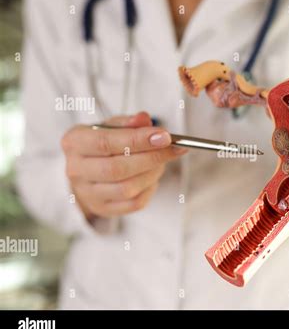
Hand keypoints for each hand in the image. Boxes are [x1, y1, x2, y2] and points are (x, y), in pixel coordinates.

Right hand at [61, 111, 187, 220]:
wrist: (88, 170)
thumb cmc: (103, 144)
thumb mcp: (112, 126)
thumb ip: (129, 122)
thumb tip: (144, 119)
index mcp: (74, 142)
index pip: (105, 142)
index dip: (137, 140)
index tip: (164, 136)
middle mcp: (75, 170)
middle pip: (117, 169)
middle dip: (151, 157)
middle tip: (173, 148)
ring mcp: (88, 193)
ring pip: (127, 189)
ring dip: (152, 173)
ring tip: (162, 160)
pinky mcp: (103, 208)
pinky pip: (134, 203)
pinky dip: (150, 188)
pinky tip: (153, 176)